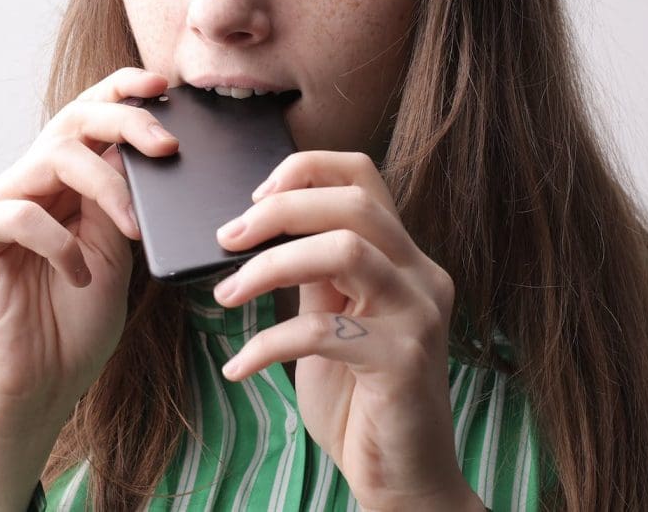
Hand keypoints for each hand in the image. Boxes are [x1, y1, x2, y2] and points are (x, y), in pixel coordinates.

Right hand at [0, 67, 177, 423]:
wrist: (36, 388)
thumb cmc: (75, 324)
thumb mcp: (115, 252)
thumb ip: (120, 199)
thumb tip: (140, 149)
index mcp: (62, 184)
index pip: (88, 118)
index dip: (122, 91)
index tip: (164, 86)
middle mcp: (25, 182)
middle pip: (74, 120)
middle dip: (126, 121)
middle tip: (166, 146)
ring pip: (54, 156)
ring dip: (108, 189)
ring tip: (132, 232)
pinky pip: (20, 212)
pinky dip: (59, 242)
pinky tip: (76, 275)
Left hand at [214, 151, 479, 511]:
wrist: (404, 479)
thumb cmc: (359, 398)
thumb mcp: (330, 320)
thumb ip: (311, 273)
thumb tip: (257, 230)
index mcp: (402, 256)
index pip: (362, 176)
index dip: (306, 168)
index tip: (255, 195)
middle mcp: (421, 274)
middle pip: (353, 202)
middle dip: (279, 210)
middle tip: (227, 237)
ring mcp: (418, 315)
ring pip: (344, 250)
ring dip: (270, 266)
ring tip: (226, 294)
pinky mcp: (404, 361)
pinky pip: (322, 331)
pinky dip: (267, 343)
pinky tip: (238, 366)